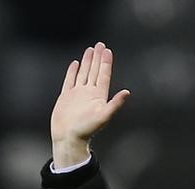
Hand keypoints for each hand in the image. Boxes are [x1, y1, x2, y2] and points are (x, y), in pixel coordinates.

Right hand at [51, 42, 130, 168]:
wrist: (69, 138)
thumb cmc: (86, 130)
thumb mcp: (104, 116)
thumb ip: (115, 104)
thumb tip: (127, 93)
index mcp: (99, 96)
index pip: (103, 75)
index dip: (106, 63)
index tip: (107, 50)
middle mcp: (89, 93)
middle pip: (94, 71)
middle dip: (97, 58)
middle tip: (100, 44)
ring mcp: (78, 94)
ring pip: (84, 73)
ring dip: (87, 62)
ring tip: (90, 49)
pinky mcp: (66, 97)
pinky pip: (70, 80)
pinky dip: (73, 72)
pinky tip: (75, 64)